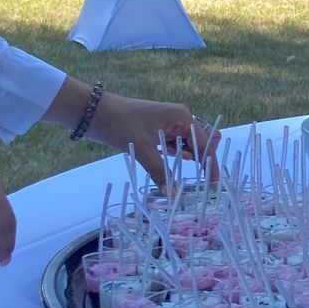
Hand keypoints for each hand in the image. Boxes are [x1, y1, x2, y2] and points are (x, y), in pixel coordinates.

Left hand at [88, 93, 221, 185]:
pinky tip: (170, 169)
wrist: (94, 112)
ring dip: (190, 160)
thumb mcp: (142, 150)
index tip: (214, 186)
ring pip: (190, 145)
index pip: (206, 144)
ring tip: (186, 179)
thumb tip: (172, 195)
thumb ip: (160, 172)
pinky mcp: (160, 131)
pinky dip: (177, 158)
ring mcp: (171, 124)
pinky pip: (177, 146)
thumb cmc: (120, 124)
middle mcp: (181, 119)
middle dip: (204, 160)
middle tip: (200, 181)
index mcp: (182, 117)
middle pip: (204, 141)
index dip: (211, 165)